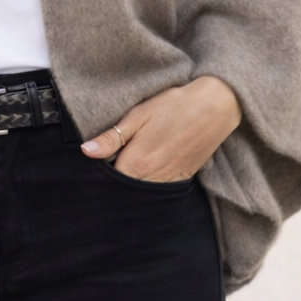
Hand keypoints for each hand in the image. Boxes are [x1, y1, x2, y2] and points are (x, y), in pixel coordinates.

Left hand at [80, 76, 240, 181]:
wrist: (214, 107)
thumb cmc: (173, 107)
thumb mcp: (137, 116)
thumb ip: (111, 138)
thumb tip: (86, 151)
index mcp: (135, 164)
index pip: (107, 182)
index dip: (98, 175)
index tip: (94, 166)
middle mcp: (151, 179)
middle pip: (124, 191)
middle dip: (114, 184)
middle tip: (110, 167)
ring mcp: (168, 181)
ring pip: (142, 193)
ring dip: (132, 186)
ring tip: (129, 167)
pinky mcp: (182, 179)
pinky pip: (160, 191)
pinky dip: (149, 186)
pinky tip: (146, 171)